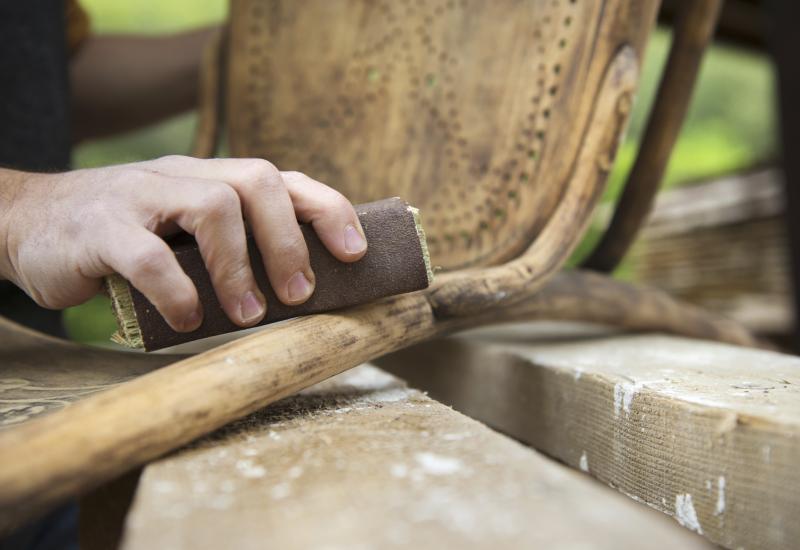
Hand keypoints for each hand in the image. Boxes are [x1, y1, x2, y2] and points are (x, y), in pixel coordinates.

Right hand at [0, 156, 367, 331]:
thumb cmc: (123, 238)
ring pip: (210, 207)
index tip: (355, 252)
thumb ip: (228, 250)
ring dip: (240, 267)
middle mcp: (181, 175)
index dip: (326, 209)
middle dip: (289, 240)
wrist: (26, 222)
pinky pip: (147, 255)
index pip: (281, 178)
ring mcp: (139, 194)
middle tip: (302, 294)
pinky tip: (189, 319)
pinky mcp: (99, 227)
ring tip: (251, 313)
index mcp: (209, 177)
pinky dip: (178, 291)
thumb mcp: (181, 234)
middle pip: (256, 183)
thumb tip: (297, 293)